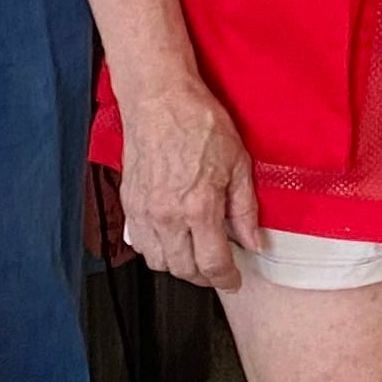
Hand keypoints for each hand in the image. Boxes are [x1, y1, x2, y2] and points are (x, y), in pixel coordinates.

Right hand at [116, 78, 263, 288]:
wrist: (159, 100)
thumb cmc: (199, 123)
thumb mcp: (238, 163)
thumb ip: (245, 209)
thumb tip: (253, 242)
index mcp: (198, 207)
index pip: (212, 264)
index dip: (226, 280)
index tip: (233, 281)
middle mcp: (167, 215)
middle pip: (183, 270)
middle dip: (204, 277)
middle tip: (218, 270)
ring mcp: (143, 211)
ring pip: (158, 262)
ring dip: (178, 266)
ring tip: (195, 255)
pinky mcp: (129, 203)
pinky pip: (139, 243)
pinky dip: (155, 250)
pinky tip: (171, 239)